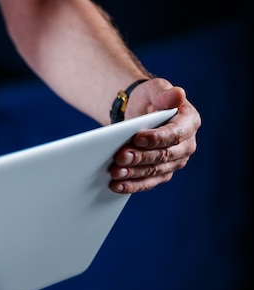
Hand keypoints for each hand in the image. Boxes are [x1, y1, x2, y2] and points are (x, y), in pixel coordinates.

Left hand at [109, 78, 200, 192]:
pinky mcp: (162, 174)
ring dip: (133, 173)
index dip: (156, 138)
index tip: (136, 138)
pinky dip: (131, 185)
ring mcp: (175, 162)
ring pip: (154, 171)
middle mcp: (186, 145)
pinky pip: (147, 183)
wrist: (139, 115)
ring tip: (114, 172)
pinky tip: (116, 185)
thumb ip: (163, 92)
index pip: (174, 134)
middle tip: (120, 157)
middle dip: (140, 158)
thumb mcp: (153, 89)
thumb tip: (176, 95)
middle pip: (163, 156)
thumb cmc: (148, 100)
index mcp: (189, 123)